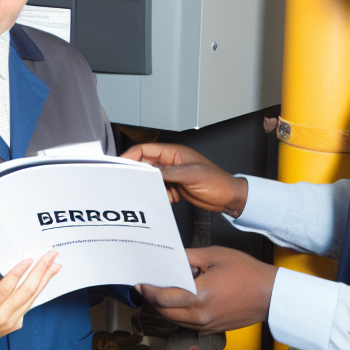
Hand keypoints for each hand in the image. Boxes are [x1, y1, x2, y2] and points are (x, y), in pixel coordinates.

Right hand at [0, 251, 61, 349]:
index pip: (6, 289)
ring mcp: (12, 321)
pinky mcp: (17, 323)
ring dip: (45, 278)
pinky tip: (48, 276)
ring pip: (32, 297)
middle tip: (50, 255)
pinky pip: (31, 303)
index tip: (28, 260)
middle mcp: (2, 316)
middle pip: (25, 291)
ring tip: (55, 262)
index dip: (17, 274)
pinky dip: (41, 289)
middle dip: (40, 272)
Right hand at [121, 142, 248, 216]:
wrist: (230, 198)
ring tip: (158, 193)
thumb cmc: (217, 182)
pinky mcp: (175, 186)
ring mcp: (173, 174)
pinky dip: (161, 195)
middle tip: (132, 183)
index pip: (145, 150)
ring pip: (151, 178)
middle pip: (145, 164)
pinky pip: (159, 189)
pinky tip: (170, 199)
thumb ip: (168, 172)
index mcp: (174, 152)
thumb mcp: (191, 175)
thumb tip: (148, 170)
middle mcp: (171, 162)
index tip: (120, 165)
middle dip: (140, 174)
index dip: (131, 156)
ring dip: (152, 187)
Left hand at [135, 246, 276, 331]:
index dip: (146, 290)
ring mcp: (206, 325)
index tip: (138, 282)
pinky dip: (176, 313)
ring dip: (162, 307)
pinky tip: (177, 300)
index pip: (161, 297)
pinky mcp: (212, 329)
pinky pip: (186, 323)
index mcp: (198, 297)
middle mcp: (200, 316)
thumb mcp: (213, 256)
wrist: (271, 294)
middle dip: (150, 299)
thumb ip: (187, 258)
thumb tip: (168, 259)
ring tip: (158, 291)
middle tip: (144, 285)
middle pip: (163, 311)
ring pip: (173, 320)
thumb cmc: (247, 273)